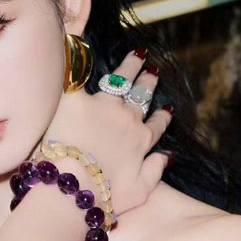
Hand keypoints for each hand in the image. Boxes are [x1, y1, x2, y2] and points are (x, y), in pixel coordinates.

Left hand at [38, 48, 171, 215]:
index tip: (166, 110)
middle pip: (140, 99)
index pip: (155, 126)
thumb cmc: (102, 197)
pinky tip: (83, 43)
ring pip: (120, 82)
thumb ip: (155, 173)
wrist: (72, 186)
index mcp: (140, 142)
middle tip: (153, 73)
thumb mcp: (138, 194)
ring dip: (130, 68)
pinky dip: (82, 58)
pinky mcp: (75, 99)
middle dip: (148, 85)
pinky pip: (78, 73)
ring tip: (137, 56)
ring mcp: (103, 106)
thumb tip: (168, 158)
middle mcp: (126, 120)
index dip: (161, 118)